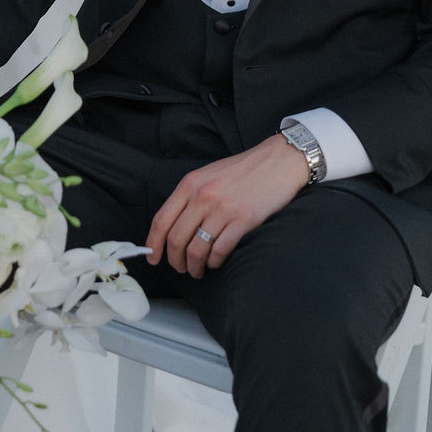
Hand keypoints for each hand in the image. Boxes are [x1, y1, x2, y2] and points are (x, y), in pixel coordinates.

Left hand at [146, 135, 308, 278]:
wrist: (278, 161)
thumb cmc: (243, 171)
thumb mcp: (208, 175)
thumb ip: (190, 197)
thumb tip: (172, 228)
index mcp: (190, 183)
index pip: (162, 220)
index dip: (153, 244)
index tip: (153, 258)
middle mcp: (203, 195)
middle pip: (176, 240)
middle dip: (175, 261)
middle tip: (181, 268)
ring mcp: (223, 208)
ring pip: (196, 250)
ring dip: (195, 267)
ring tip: (199, 270)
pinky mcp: (244, 220)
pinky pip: (220, 251)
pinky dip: (215, 262)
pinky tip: (217, 261)